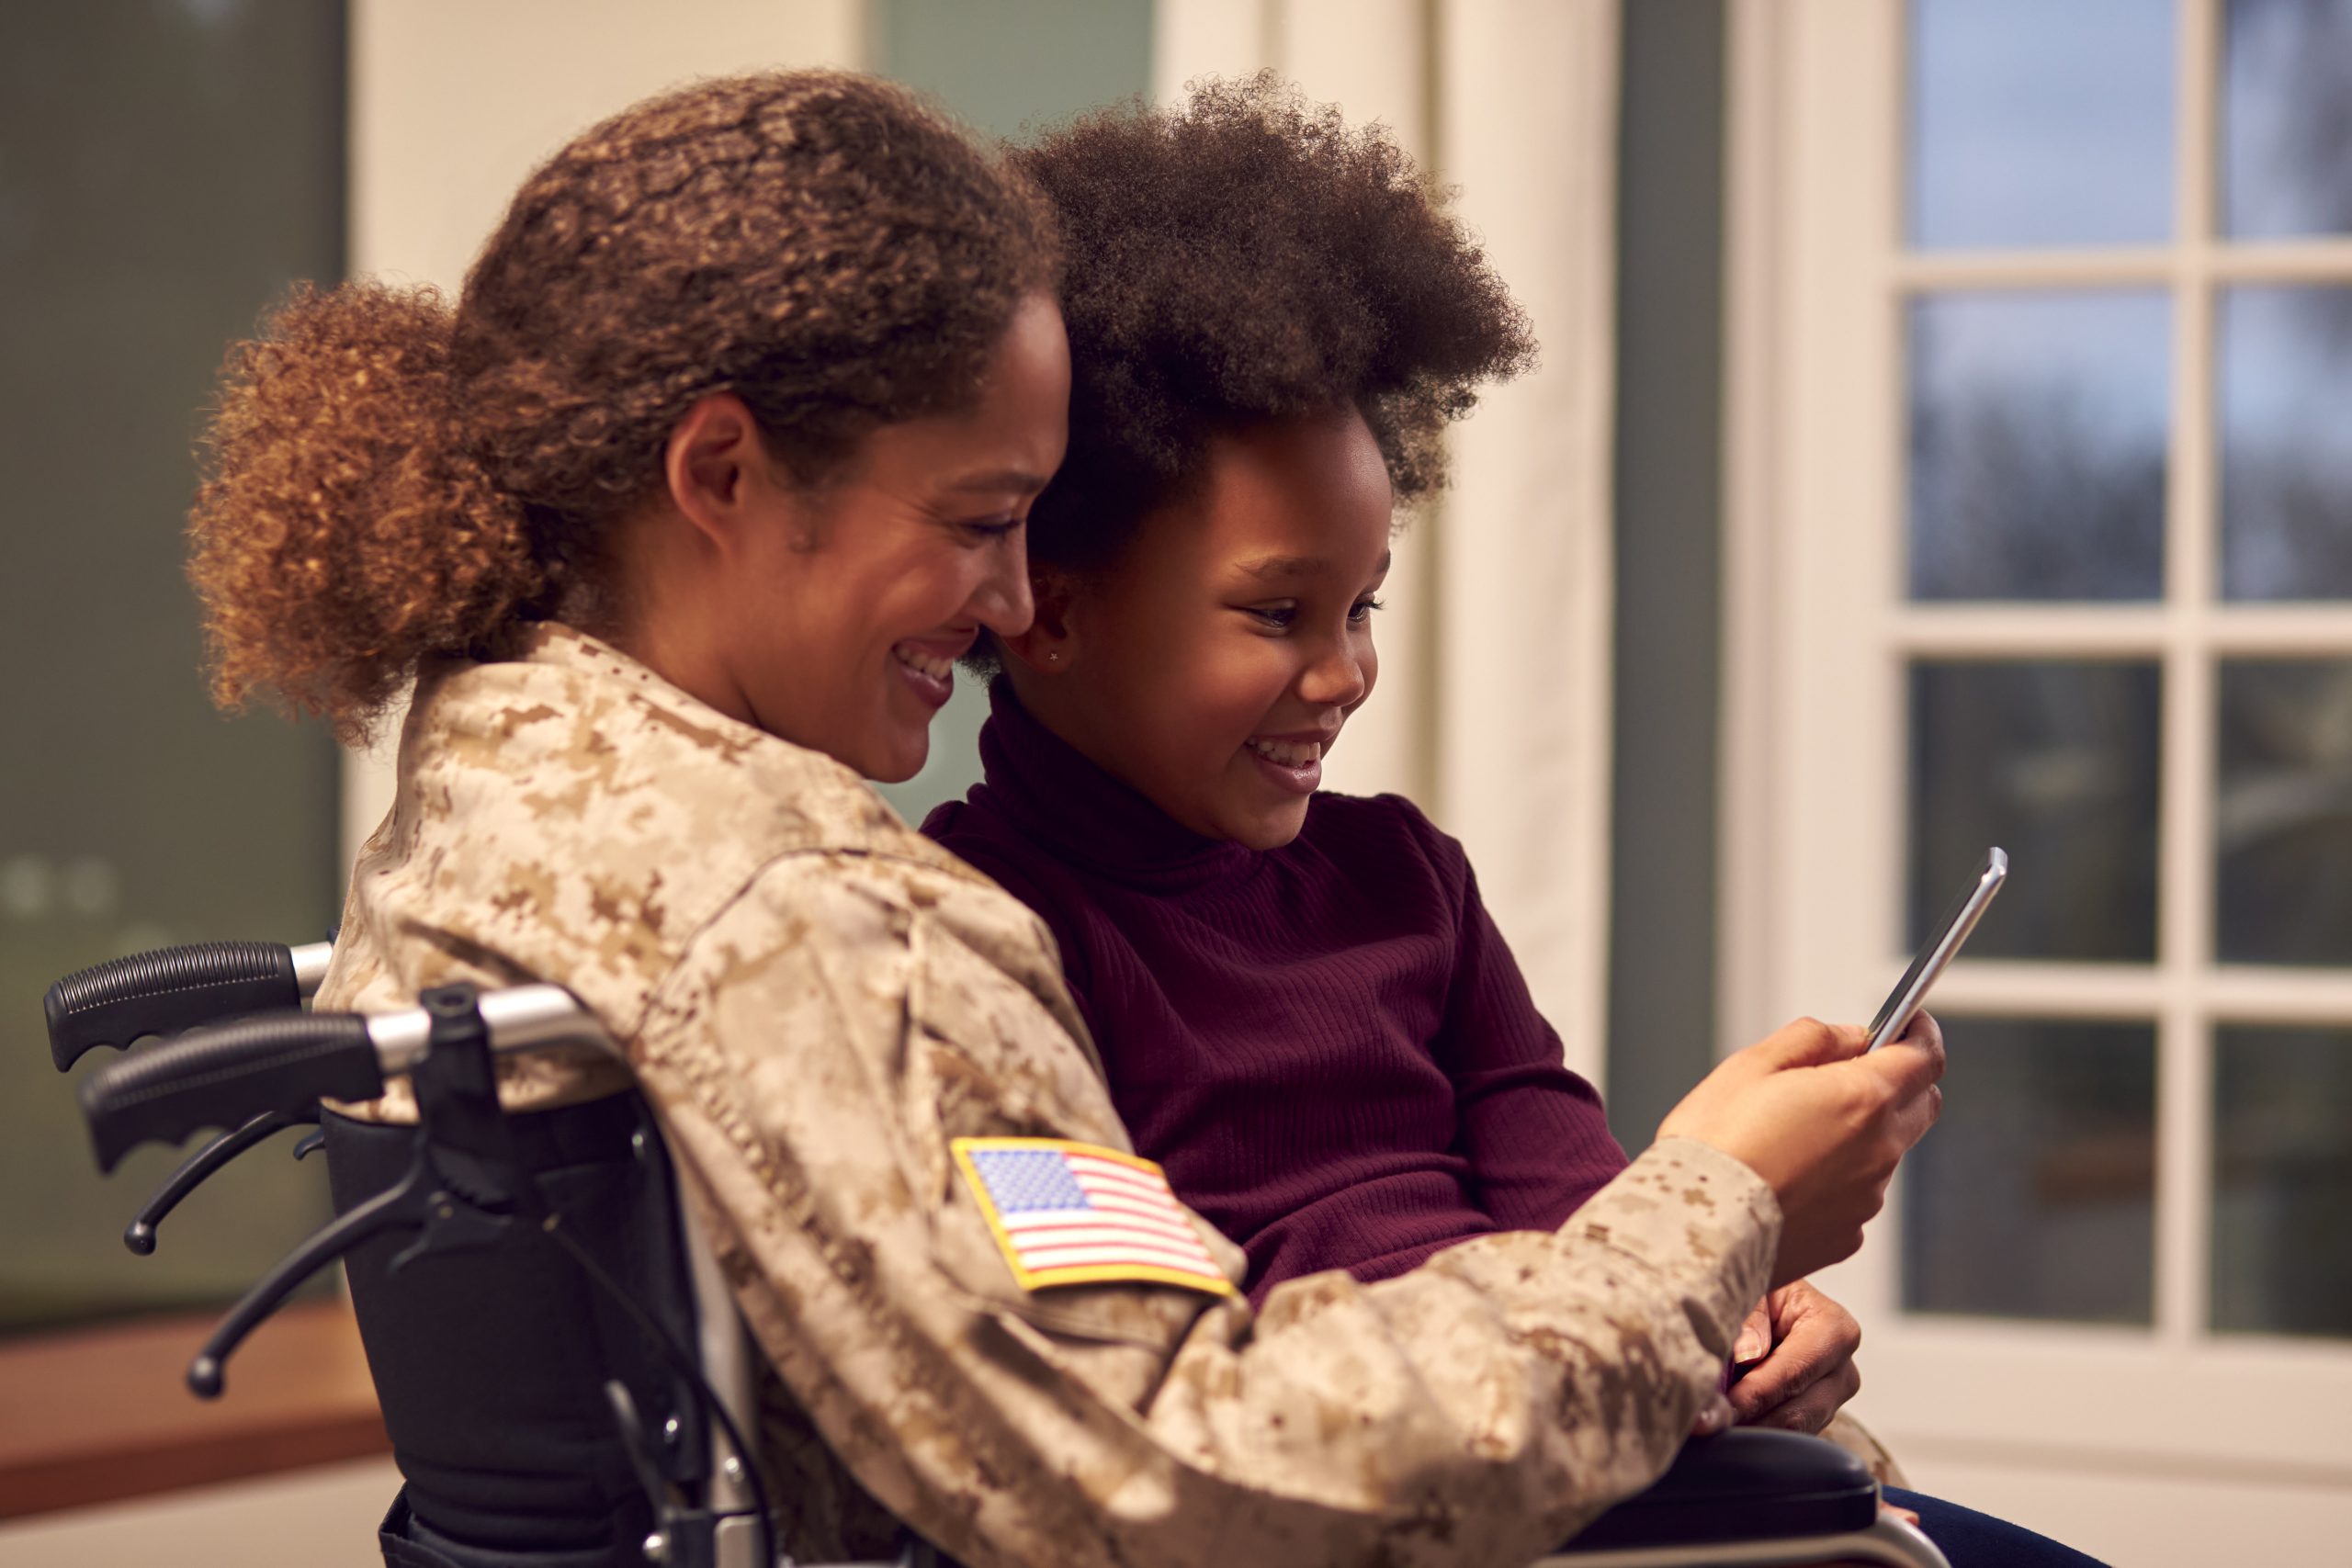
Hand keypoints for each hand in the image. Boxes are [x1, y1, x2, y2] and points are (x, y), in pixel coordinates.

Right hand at [1658, 1013, 1944, 1285]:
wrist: (1694, 1226)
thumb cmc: (1715, 1144)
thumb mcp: (1753, 1064)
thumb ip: (1813, 1038)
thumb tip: (1850, 1037)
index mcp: (1863, 1098)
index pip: (1926, 1057)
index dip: (1921, 1033)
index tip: (1910, 1024)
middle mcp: (1879, 1150)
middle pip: (1922, 1105)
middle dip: (1903, 1081)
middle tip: (1856, 1072)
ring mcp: (1867, 1199)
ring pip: (1885, 1153)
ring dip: (1861, 1135)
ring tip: (1795, 1135)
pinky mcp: (1846, 1236)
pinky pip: (1855, 1197)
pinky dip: (1835, 1182)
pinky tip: (1787, 1180)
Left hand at [1725, 1280, 1860, 1433]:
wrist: (1772, 1304)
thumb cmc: (1764, 1291)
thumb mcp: (1756, 1288)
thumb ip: (1752, 1316)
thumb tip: (1748, 1353)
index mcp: (1835, 1331)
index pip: (1793, 1372)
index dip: (1754, 1394)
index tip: (1719, 1409)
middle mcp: (1843, 1371)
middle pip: (1797, 1412)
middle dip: (1749, 1421)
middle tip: (1707, 1425)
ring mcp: (1832, 1400)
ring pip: (1791, 1431)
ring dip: (1750, 1431)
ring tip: (1711, 1426)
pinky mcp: (1815, 1418)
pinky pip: (1785, 1435)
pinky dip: (1755, 1433)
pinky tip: (1726, 1426)